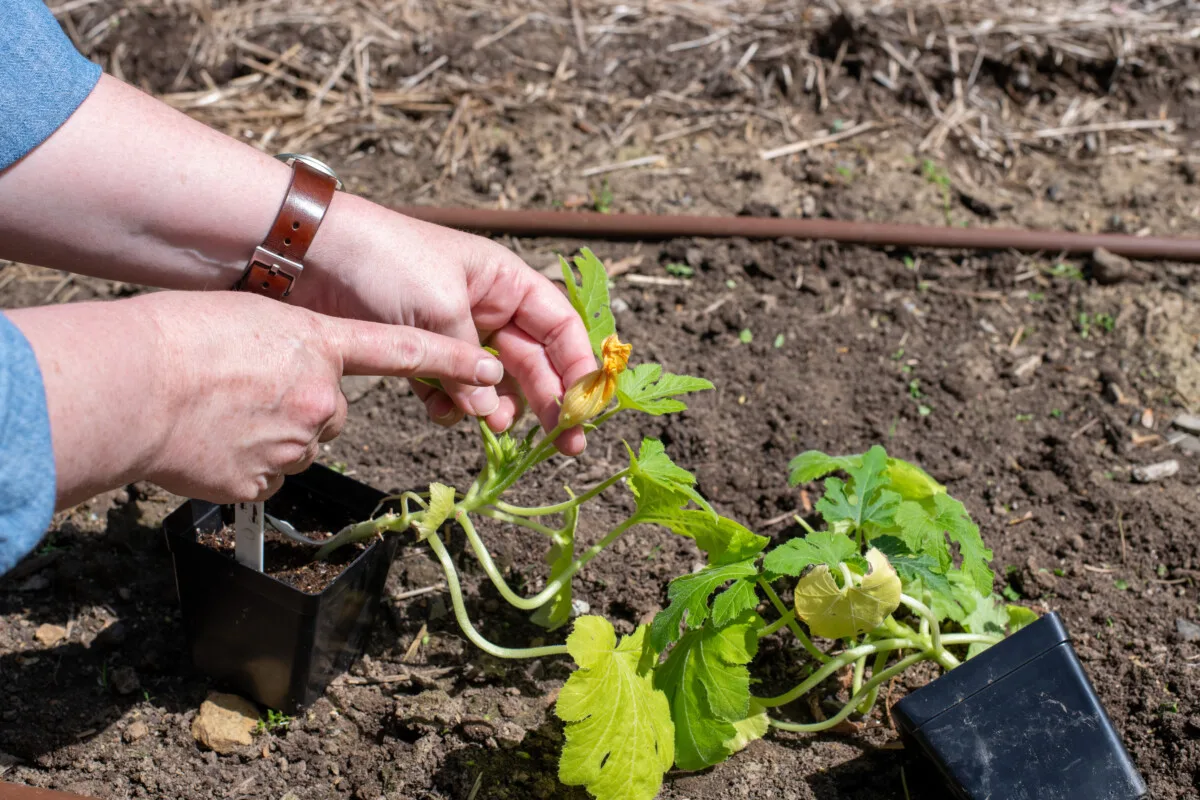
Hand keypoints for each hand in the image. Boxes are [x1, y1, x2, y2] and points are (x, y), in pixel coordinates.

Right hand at [9, 292, 505, 507]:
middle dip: (303, 409)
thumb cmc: (179, 339)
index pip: (401, 351)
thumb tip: (307, 383)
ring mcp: (297, 443)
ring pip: (299, 446)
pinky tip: (212, 444)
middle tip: (247, 394)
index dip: (451, 359)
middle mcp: (321, 396)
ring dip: (272, 437)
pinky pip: (268, 475)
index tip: (492, 366)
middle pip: (332, 413)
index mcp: (318, 344)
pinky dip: (246, 465)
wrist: (131, 384)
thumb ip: (295, 348)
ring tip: (219, 415)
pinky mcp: (265, 480)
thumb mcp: (253, 319)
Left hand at [294, 195, 596, 454]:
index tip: (587, 407)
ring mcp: (454, 332)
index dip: (579, 367)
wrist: (308, 254)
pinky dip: (452, 406)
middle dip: (548, 400)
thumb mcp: (440, 308)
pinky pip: (451, 390)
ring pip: (492, 383)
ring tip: (489, 426)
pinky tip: (441, 413)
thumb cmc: (384, 261)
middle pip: (534, 362)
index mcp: (505, 282)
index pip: (560, 327)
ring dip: (495, 408)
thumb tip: (490, 413)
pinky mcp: (419, 354)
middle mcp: (488, 307)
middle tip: (564, 444)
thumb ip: (470, 363)